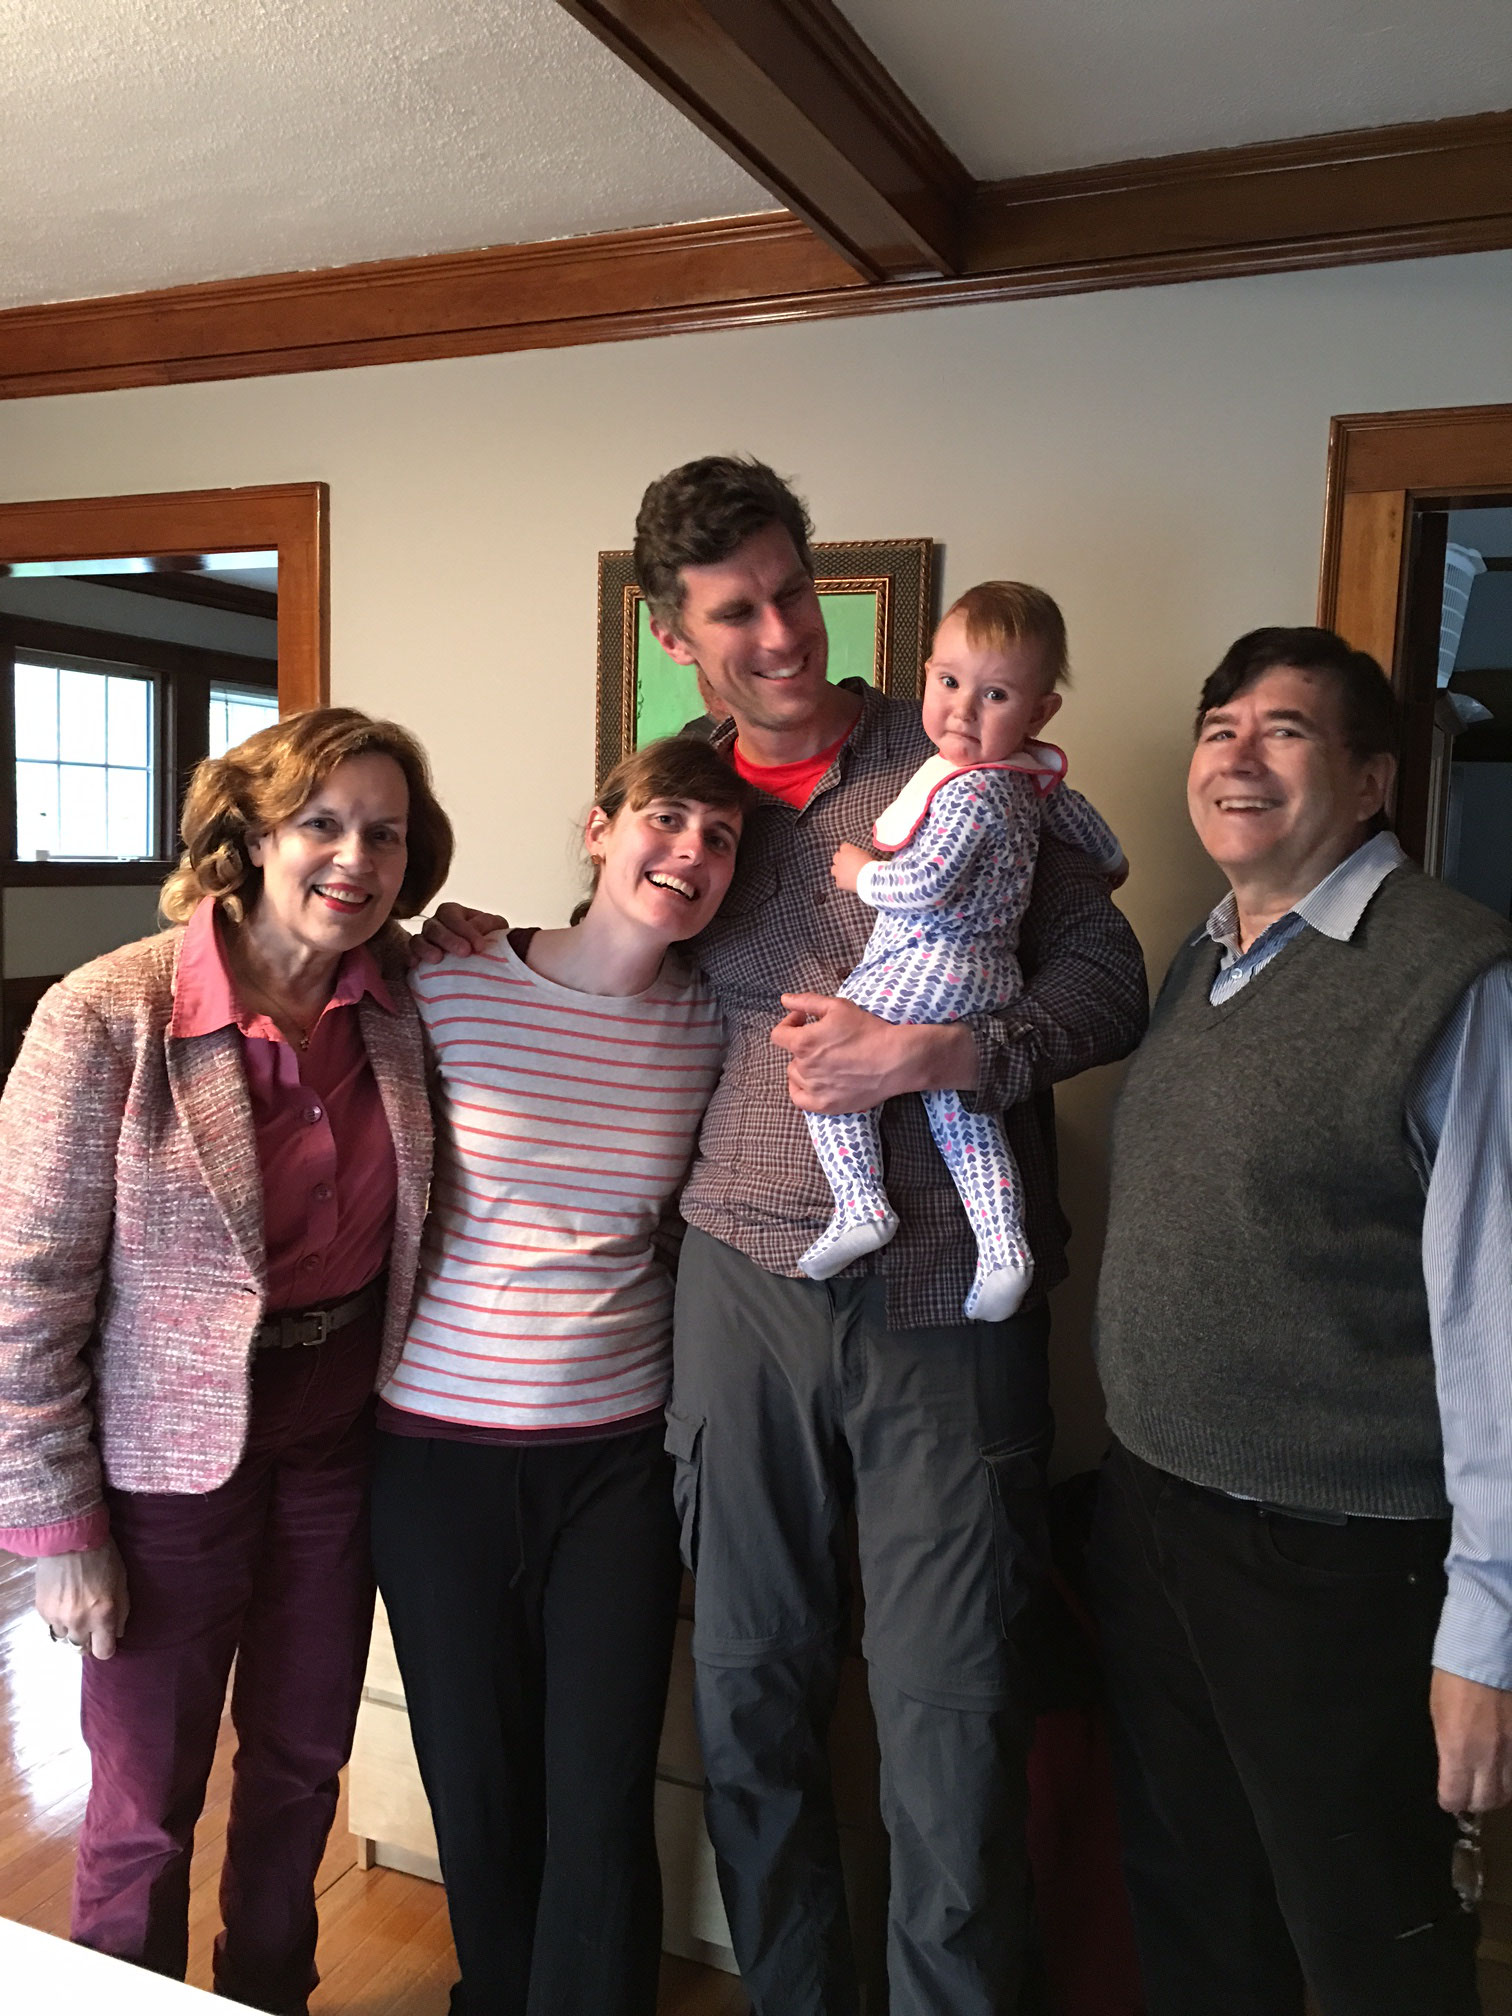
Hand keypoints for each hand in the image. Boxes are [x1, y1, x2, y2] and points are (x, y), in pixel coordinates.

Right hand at [35, 1540, 129, 1659]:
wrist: (69, 1537)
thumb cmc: (103, 1556)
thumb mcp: (122, 1582)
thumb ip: (122, 1611)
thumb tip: (118, 1633)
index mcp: (103, 1615)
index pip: (104, 1652)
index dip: (106, 1646)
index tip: (106, 1637)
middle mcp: (79, 1621)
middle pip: (82, 1649)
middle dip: (89, 1638)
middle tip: (91, 1620)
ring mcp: (58, 1617)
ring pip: (66, 1637)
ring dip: (72, 1628)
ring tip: (76, 1607)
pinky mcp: (42, 1609)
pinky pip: (52, 1624)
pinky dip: (58, 1617)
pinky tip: (64, 1598)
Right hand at [409, 901, 507, 966]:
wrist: (484, 962)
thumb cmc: (489, 940)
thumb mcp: (495, 928)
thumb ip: (488, 924)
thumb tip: (476, 929)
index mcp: (452, 913)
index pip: (453, 916)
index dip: (465, 930)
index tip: (480, 946)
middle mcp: (435, 924)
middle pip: (434, 928)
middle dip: (449, 940)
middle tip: (465, 953)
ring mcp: (423, 941)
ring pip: (418, 940)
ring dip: (426, 949)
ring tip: (438, 959)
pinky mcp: (417, 958)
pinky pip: (408, 954)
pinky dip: (411, 957)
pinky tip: (416, 964)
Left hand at [773, 993, 976, 1112]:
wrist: (895, 1060)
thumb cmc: (868, 1030)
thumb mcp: (838, 1007)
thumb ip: (807, 1002)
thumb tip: (784, 1000)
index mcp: (803, 1043)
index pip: (778, 1035)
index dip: (789, 1023)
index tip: (803, 1019)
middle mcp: (804, 1068)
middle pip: (791, 1056)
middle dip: (802, 1045)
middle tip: (825, 1040)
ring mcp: (814, 1089)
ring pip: (796, 1076)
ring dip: (804, 1066)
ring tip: (825, 1060)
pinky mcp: (826, 1105)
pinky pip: (799, 1100)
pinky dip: (801, 1090)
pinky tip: (813, 1082)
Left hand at [830, 843, 874, 893]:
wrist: (869, 878)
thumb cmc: (871, 864)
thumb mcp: (866, 854)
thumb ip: (858, 854)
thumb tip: (857, 857)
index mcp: (847, 849)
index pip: (843, 848)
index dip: (848, 852)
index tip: (852, 856)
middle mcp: (839, 858)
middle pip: (836, 857)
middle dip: (841, 860)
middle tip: (849, 865)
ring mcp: (837, 871)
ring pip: (834, 870)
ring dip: (839, 871)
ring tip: (848, 875)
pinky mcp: (839, 882)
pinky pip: (839, 881)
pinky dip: (843, 882)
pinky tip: (850, 884)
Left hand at [1431, 1667, 1511, 1810]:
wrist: (1486, 1656)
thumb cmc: (1453, 1681)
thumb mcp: (1439, 1715)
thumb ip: (1448, 1746)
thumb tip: (1452, 1767)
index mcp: (1458, 1751)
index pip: (1455, 1796)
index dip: (1450, 1800)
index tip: (1448, 1797)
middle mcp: (1487, 1758)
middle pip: (1486, 1801)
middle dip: (1475, 1801)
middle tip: (1469, 1792)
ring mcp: (1511, 1752)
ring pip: (1508, 1791)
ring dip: (1497, 1792)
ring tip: (1488, 1784)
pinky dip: (1511, 1776)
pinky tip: (1504, 1769)